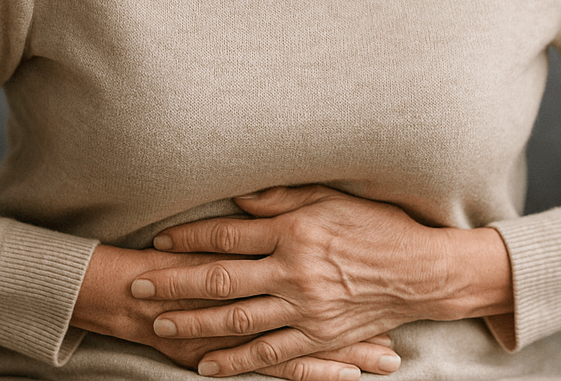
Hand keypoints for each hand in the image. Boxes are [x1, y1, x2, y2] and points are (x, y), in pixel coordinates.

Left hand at [132, 185, 512, 376]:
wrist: (420, 272)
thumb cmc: (376, 225)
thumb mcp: (330, 198)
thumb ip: (281, 199)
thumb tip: (239, 196)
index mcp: (294, 231)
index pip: (229, 235)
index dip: (190, 238)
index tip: (162, 240)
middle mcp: (293, 271)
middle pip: (220, 280)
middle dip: (175, 284)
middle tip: (139, 287)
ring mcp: (304, 309)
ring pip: (236, 321)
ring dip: (193, 325)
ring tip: (159, 326)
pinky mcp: (317, 338)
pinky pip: (268, 355)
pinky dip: (235, 362)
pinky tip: (207, 365)